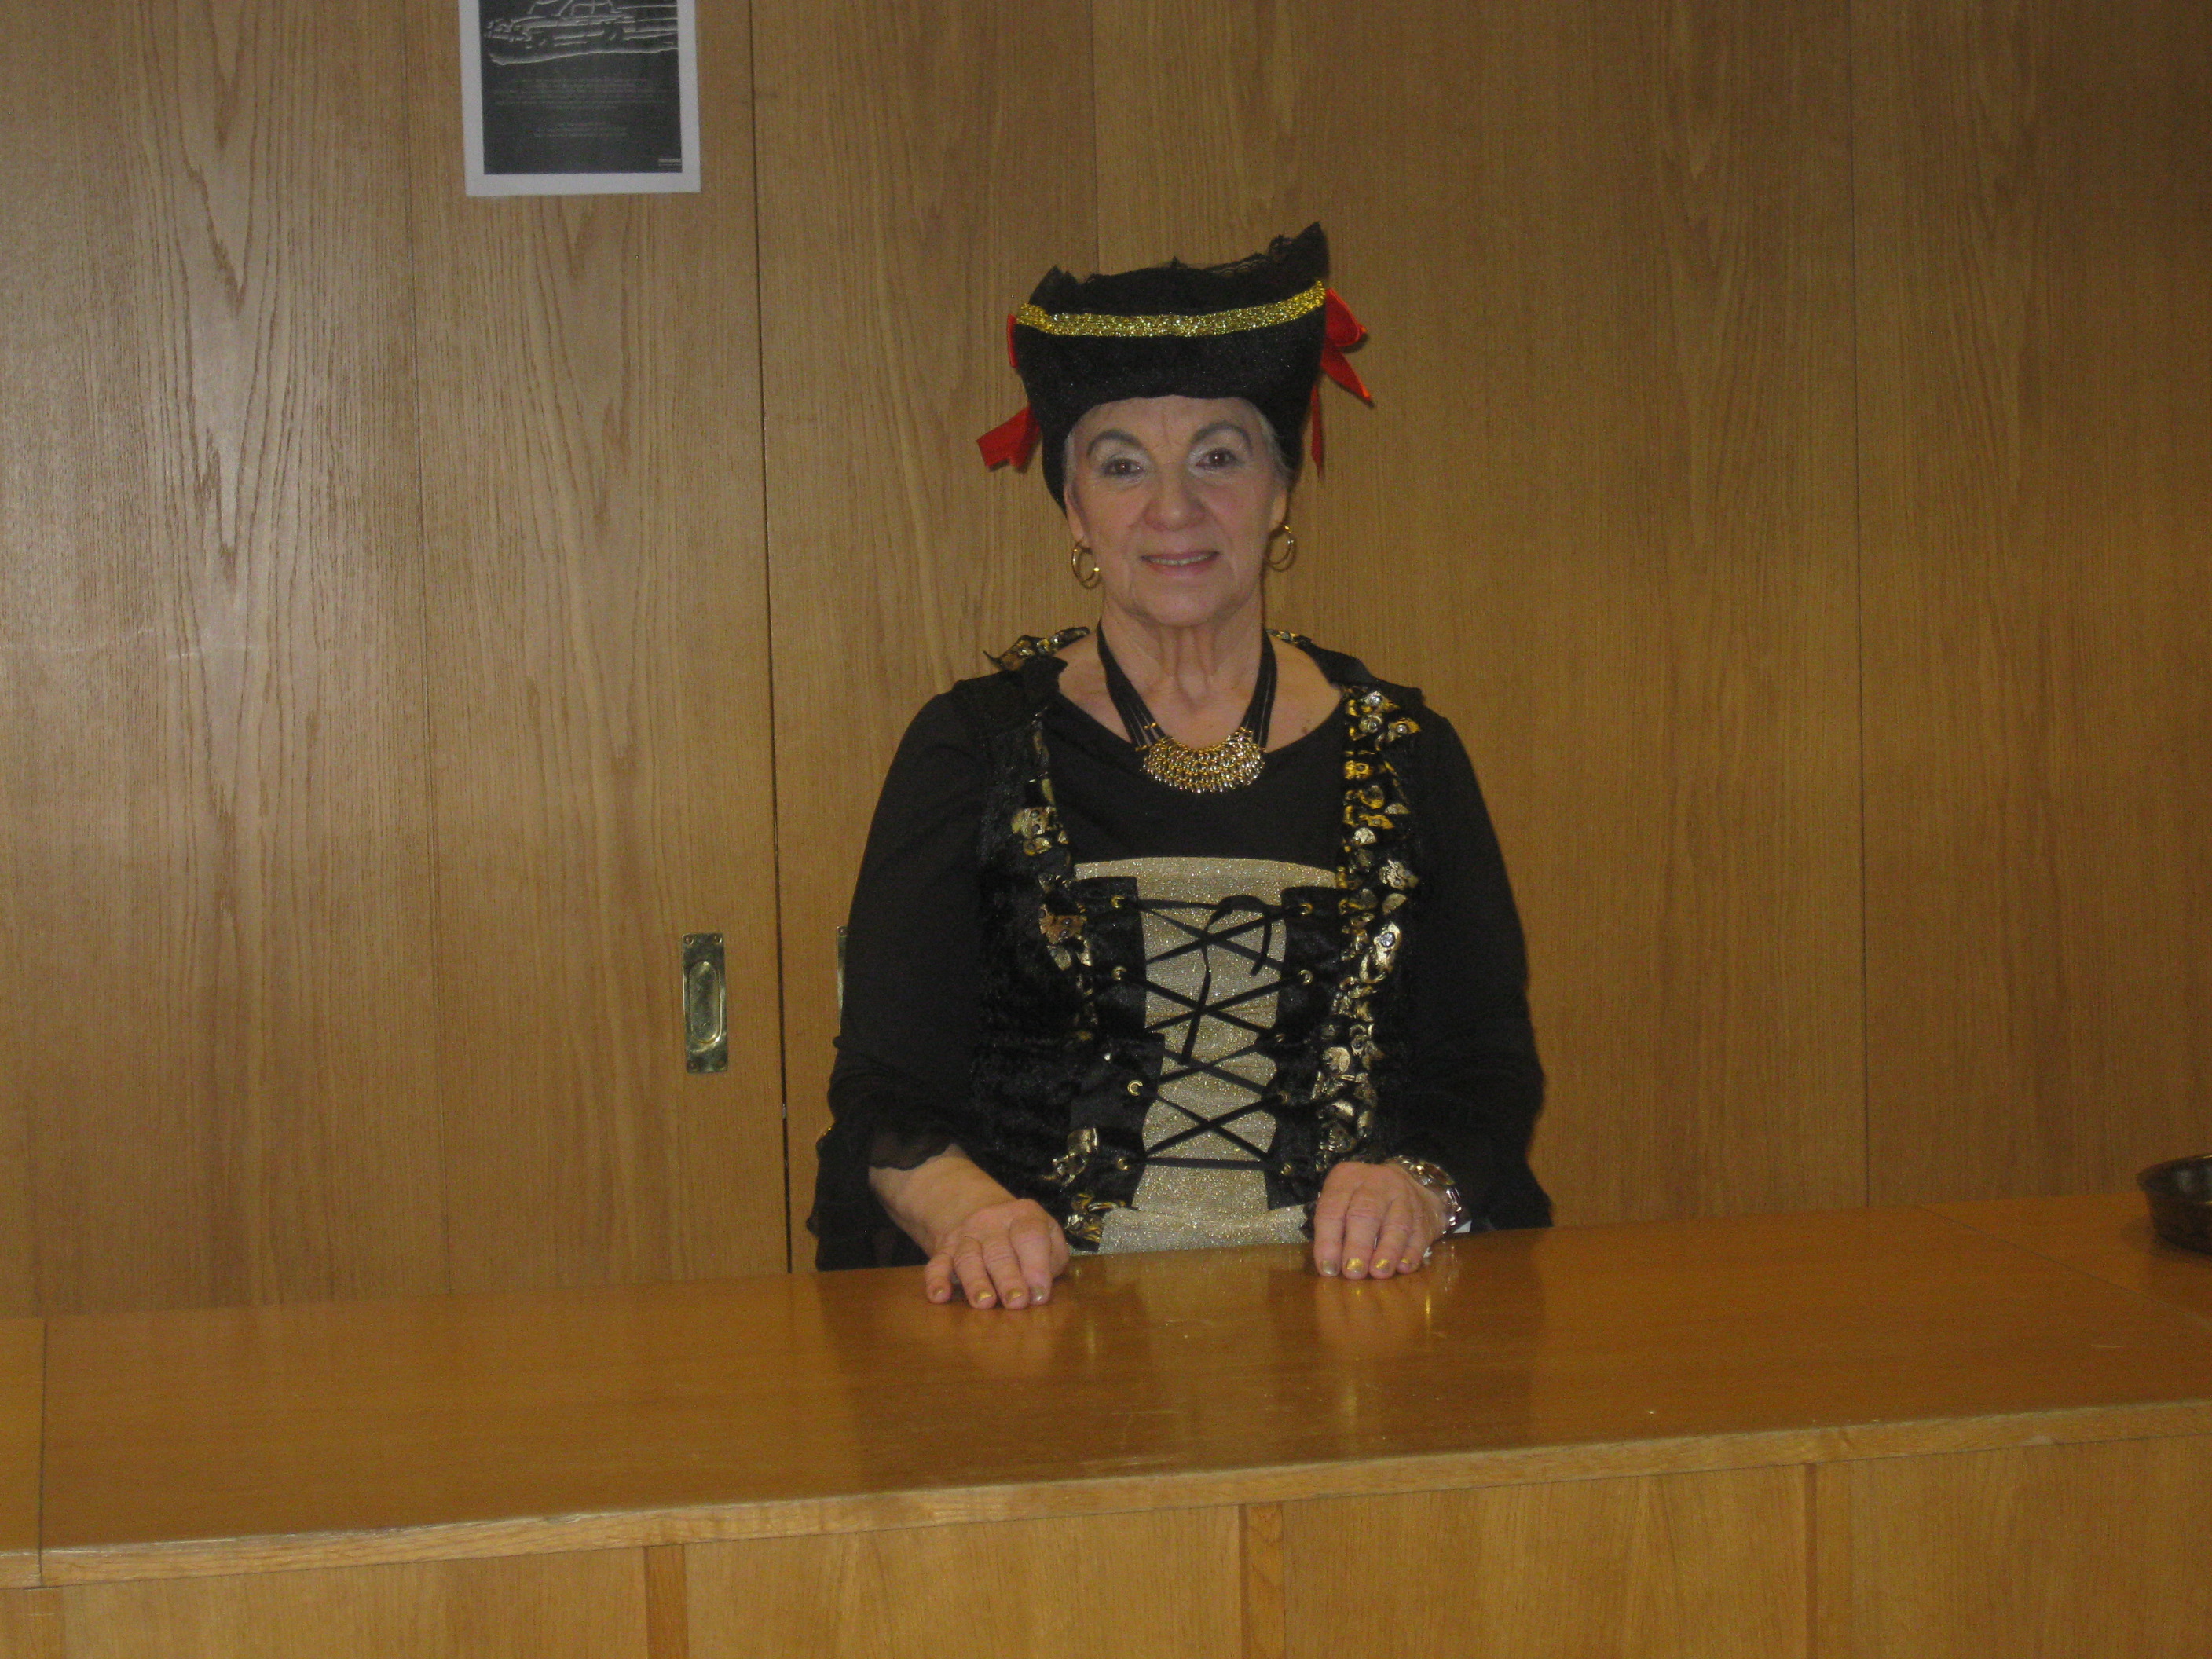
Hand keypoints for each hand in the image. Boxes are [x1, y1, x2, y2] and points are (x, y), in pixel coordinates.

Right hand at [869, 1147, 1069, 1309]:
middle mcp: (992, 1222)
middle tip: (1016, 1303)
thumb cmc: (1022, 1235)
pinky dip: (936, 1280)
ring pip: (968, 1257)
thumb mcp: (1047, 1235)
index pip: (1030, 1236)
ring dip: (976, 1281)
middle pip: (999, 1250)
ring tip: (984, 1303)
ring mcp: (966, 1235)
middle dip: (1008, 1278)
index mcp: (1024, 1216)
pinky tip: (939, 1296)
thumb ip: (1052, 1259)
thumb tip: (1041, 1291)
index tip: (1039, 1295)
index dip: (1036, 1265)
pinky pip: (937, 1263)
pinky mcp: (944, 1249)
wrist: (977, 1208)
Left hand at [1311, 1159, 1448, 1279]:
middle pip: (1366, 1213)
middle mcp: (1375, 1182)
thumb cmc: (1362, 1200)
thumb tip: (1330, 1267)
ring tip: (1379, 1272)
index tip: (1327, 1269)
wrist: (1408, 1184)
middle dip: (1358, 1246)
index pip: (1332, 1209)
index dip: (1328, 1241)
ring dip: (1387, 1251)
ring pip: (1396, 1224)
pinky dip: (1411, 1253)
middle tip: (1353, 1272)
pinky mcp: (1424, 1212)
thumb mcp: (1341, 1202)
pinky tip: (1404, 1267)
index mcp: (1346, 1178)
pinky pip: (1419, 1233)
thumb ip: (1333, 1230)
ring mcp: (1404, 1195)